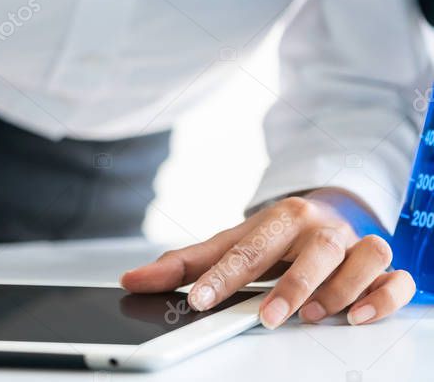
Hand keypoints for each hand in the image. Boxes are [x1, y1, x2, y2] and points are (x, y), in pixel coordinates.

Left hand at [121, 194, 414, 327]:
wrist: (322, 213)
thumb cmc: (272, 237)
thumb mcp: (228, 245)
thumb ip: (181, 265)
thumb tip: (132, 279)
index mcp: (278, 219)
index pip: (247, 249)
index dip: (221, 277)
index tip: (199, 300)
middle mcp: (320, 228)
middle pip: (313, 249)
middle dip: (291, 284)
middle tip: (268, 316)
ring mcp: (354, 245)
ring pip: (364, 257)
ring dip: (341, 289)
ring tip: (313, 315)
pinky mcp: (383, 266)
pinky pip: (397, 278)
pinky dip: (385, 296)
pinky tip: (360, 315)